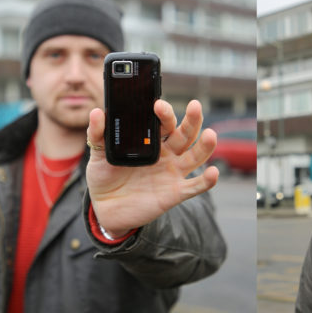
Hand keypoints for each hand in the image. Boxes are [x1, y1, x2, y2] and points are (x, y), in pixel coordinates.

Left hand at [86, 99, 218, 237]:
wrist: (105, 208)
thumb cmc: (105, 176)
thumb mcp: (98, 154)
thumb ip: (98, 133)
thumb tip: (97, 112)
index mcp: (151, 140)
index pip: (163, 122)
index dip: (164, 112)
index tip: (157, 104)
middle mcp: (167, 153)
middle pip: (185, 133)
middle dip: (192, 120)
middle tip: (195, 106)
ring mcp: (173, 172)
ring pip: (195, 156)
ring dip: (205, 146)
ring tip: (211, 135)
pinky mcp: (175, 193)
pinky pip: (195, 186)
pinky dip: (207, 181)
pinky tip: (214, 173)